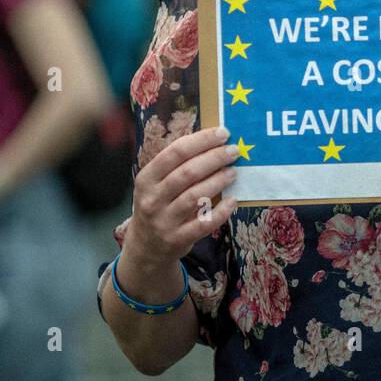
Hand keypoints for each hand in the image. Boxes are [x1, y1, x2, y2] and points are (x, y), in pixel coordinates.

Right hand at [122, 125, 240, 272]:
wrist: (146, 247)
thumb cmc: (158, 205)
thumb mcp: (156, 184)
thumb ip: (178, 165)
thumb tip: (213, 141)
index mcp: (147, 178)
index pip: (175, 152)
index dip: (202, 140)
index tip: (223, 133)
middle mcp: (152, 199)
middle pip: (187, 173)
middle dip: (214, 158)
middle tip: (234, 151)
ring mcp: (164, 221)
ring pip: (196, 196)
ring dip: (218, 181)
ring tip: (233, 172)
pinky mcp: (177, 239)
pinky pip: (204, 223)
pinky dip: (221, 211)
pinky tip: (233, 200)